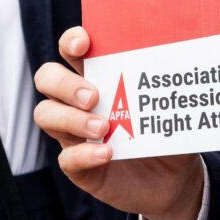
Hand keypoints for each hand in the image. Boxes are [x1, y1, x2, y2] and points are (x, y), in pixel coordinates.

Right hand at [33, 27, 205, 219]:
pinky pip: (66, 158)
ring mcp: (74, 133)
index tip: (83, 43)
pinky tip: (107, 153)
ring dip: (71, 118)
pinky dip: (84, 154)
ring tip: (103, 127)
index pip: (70, 50)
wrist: (173, 178)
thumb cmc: (165, 130)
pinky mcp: (78, 166)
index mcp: (98, 76)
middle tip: (93, 97)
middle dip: (64, 83)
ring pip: (45, 115)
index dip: (70, 42)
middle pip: (47, 78)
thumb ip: (161, 82)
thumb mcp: (166, 102)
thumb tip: (173, 57)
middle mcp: (78, 101)